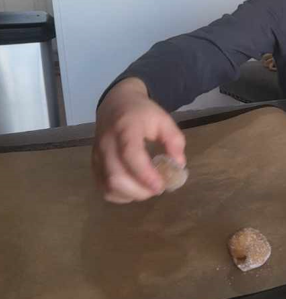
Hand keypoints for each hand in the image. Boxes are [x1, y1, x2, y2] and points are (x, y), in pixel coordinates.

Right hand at [92, 78, 185, 203]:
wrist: (116, 103)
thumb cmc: (142, 113)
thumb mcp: (163, 119)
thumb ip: (174, 141)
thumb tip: (178, 166)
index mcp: (125, 128)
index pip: (130, 155)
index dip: (145, 174)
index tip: (161, 185)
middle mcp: (107, 143)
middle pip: (115, 177)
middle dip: (140, 190)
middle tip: (158, 188)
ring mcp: (97, 155)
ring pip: (108, 186)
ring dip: (131, 195)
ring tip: (147, 189)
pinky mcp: (94, 164)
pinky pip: (103, 188)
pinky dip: (120, 195)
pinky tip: (134, 189)